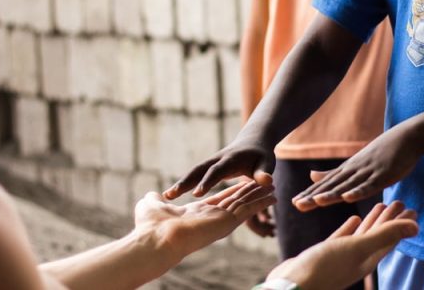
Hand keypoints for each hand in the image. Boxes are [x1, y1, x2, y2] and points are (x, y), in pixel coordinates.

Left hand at [134, 182, 275, 260]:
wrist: (153, 241)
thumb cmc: (150, 226)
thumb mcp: (153, 204)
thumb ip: (156, 199)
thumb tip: (153, 195)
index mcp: (199, 213)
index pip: (221, 200)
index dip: (234, 191)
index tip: (245, 183)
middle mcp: (212, 218)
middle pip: (237, 202)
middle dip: (251, 193)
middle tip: (267, 186)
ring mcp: (220, 221)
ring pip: (245, 205)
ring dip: (260, 197)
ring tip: (274, 190)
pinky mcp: (226, 222)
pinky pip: (248, 209)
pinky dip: (261, 202)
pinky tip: (272, 196)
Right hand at [163, 138, 274, 199]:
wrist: (253, 141)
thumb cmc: (262, 155)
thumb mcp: (267, 163)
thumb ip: (264, 173)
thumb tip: (268, 182)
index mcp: (231, 160)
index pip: (217, 171)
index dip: (207, 182)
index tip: (196, 194)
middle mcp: (218, 160)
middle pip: (199, 170)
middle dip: (185, 182)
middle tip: (170, 195)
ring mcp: (212, 162)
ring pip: (194, 172)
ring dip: (181, 184)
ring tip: (166, 197)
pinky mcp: (209, 167)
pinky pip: (195, 175)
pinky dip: (185, 184)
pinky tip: (173, 195)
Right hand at [266, 202, 417, 289]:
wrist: (294, 286)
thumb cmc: (325, 267)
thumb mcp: (358, 247)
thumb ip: (384, 235)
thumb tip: (416, 227)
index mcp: (368, 258)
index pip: (390, 237)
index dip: (402, 223)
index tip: (412, 208)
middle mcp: (357, 258)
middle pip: (379, 235)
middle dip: (390, 219)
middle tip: (399, 202)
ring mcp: (341, 257)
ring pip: (362, 235)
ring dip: (372, 221)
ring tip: (380, 206)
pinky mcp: (325, 254)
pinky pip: (343, 238)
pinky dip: (350, 228)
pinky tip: (353, 219)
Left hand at [292, 126, 418, 211]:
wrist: (406, 138)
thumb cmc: (380, 153)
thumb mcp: (354, 163)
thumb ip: (334, 172)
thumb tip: (311, 176)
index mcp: (346, 170)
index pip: (325, 184)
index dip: (310, 193)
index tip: (294, 203)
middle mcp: (354, 170)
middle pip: (332, 186)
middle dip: (315, 196)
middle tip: (297, 205)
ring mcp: (368, 172)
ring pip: (348, 186)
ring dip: (333, 194)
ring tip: (317, 202)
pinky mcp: (383, 175)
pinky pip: (370, 185)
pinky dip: (359, 191)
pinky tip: (348, 198)